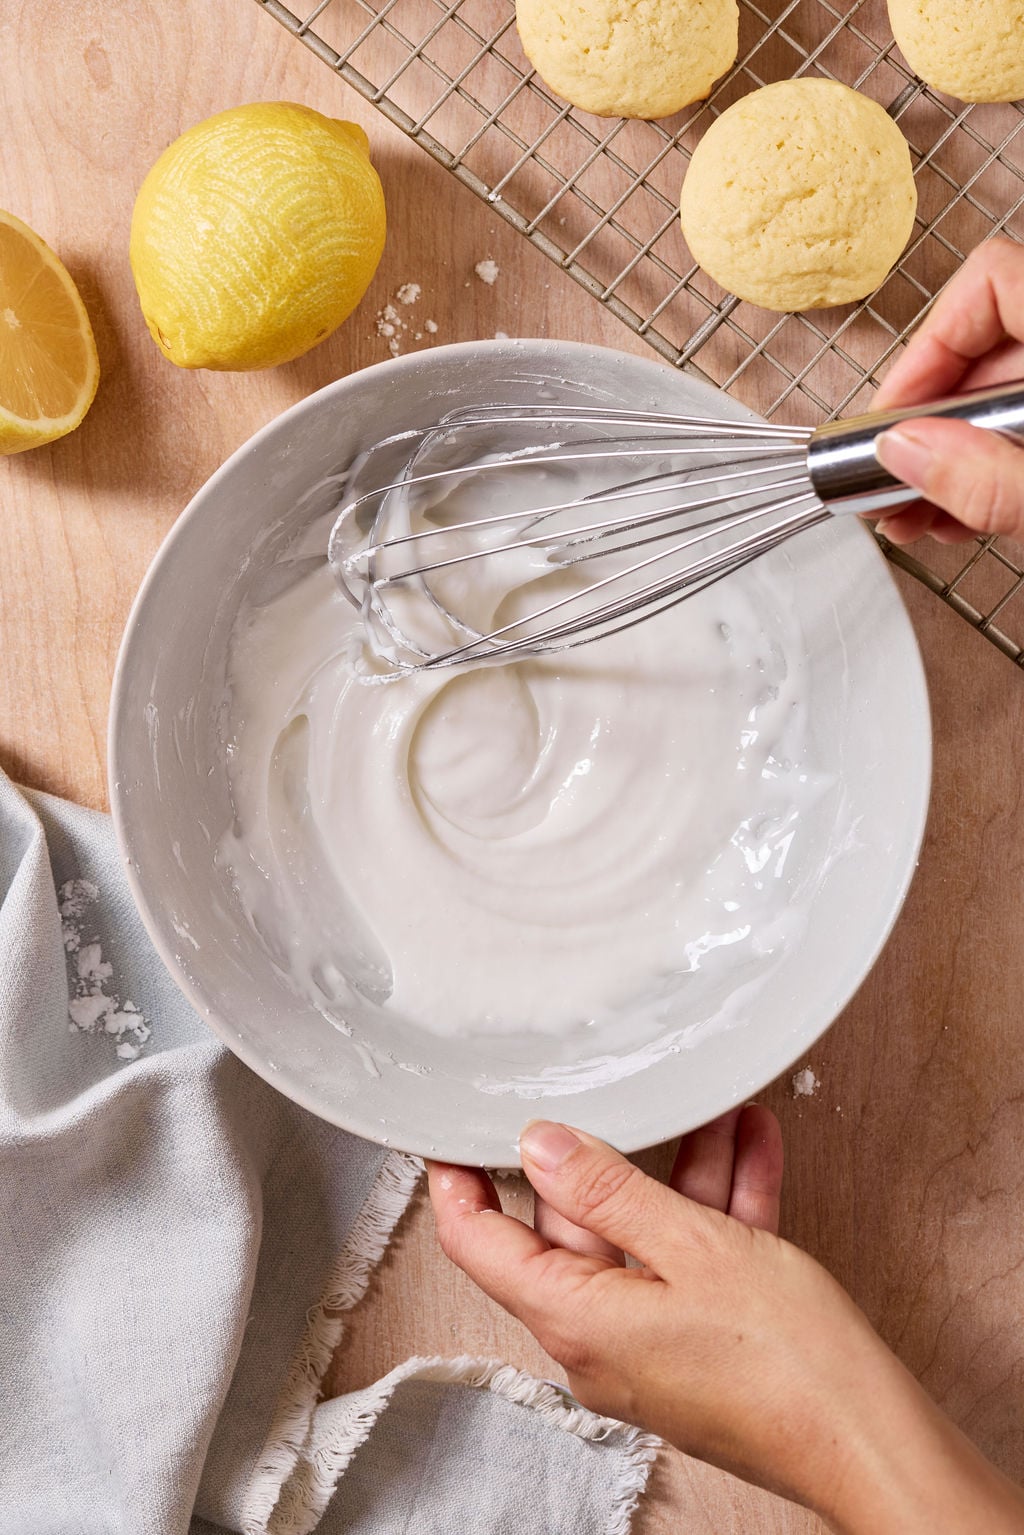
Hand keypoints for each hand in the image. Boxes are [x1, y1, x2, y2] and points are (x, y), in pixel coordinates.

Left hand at [429, 1111, 1023, 1533]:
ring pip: (647, 1234)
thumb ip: (609, 1190)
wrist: (873, 1438)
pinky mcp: (703, 1341)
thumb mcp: (692, 1247)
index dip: (458, 1183)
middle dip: (610, 1154)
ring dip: (683, 1170)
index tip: (452, 1132)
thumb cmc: (787, 1363)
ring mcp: (654, 1340)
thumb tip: (541, 1146)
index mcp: (575, 1319)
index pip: (480, 1243)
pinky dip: (720, 1206)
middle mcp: (602, 1337)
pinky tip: (750, 1148)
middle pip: (574, 1228)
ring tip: (715, 1110)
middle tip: (620, 1092)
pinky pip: (694, 1259)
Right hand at [871, 236, 1023, 545]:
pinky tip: (960, 516)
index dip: (930, 347)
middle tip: (890, 483)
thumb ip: (985, 480)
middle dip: (926, 426)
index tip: (896, 419)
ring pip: (1000, 399)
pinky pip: (1022, 431)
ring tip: (914, 516)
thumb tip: (903, 450)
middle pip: (985, 351)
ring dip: (947, 459)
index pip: (989, 283)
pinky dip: (988, 470)